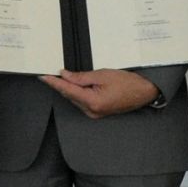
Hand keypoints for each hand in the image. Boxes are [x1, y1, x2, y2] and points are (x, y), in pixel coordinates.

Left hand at [40, 69, 158, 118]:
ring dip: (68, 88)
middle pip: (69, 95)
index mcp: (92, 102)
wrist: (144, 92)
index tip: (43, 76)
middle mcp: (91, 111)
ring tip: (61, 77)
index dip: (54, 82)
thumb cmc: (128, 83)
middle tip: (49, 73)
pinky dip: (76, 93)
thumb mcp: (103, 75)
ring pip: (75, 98)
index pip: (67, 90)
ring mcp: (94, 113)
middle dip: (60, 84)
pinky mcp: (97, 112)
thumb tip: (65, 75)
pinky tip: (74, 84)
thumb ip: (81, 77)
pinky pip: (82, 101)